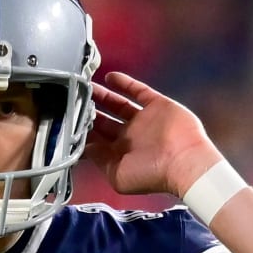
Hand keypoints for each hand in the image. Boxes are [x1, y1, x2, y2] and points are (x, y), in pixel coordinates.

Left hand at [86, 72, 222, 199]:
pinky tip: (109, 77)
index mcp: (120, 154)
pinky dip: (124, 83)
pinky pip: (138, 91)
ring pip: (118, 104)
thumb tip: (85, 147)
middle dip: (89, 112)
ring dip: (102, 96)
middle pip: (104, 121)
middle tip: (73, 100)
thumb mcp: (117, 174)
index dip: (82, 131)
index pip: (96, 140)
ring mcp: (143, 120)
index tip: (68, 121)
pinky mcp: (156, 105)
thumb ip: (99, 159)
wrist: (184, 161)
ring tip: (86, 86)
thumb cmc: (153, 174)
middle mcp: (130, 137)